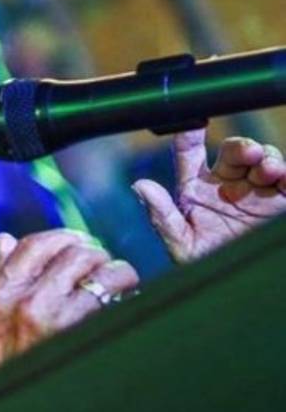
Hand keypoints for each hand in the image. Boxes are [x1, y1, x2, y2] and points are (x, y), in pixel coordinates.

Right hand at [0, 230, 137, 371]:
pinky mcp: (75, 328)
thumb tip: (4, 240)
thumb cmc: (3, 364)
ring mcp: (48, 313)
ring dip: (109, 264)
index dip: (59, 238)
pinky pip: (104, 290)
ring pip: (87, 263)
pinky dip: (120, 282)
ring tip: (118, 274)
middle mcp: (21, 298)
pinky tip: (126, 289)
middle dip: (89, 251)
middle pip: (64, 252)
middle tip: (100, 260)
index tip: (76, 241)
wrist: (18, 407)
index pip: (31, 245)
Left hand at [132, 129, 285, 262]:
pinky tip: (285, 178)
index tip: (192, 121)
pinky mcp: (280, 202)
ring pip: (262, 159)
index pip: (189, 152)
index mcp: (195, 188)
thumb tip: (139, 185)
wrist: (242, 291)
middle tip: (248, 153)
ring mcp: (255, 191)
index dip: (189, 132)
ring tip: (269, 169)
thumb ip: (162, 216)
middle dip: (241, 146)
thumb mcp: (181, 245)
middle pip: (233, 151)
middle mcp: (226, 183)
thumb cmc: (206, 265)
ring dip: (267, 157)